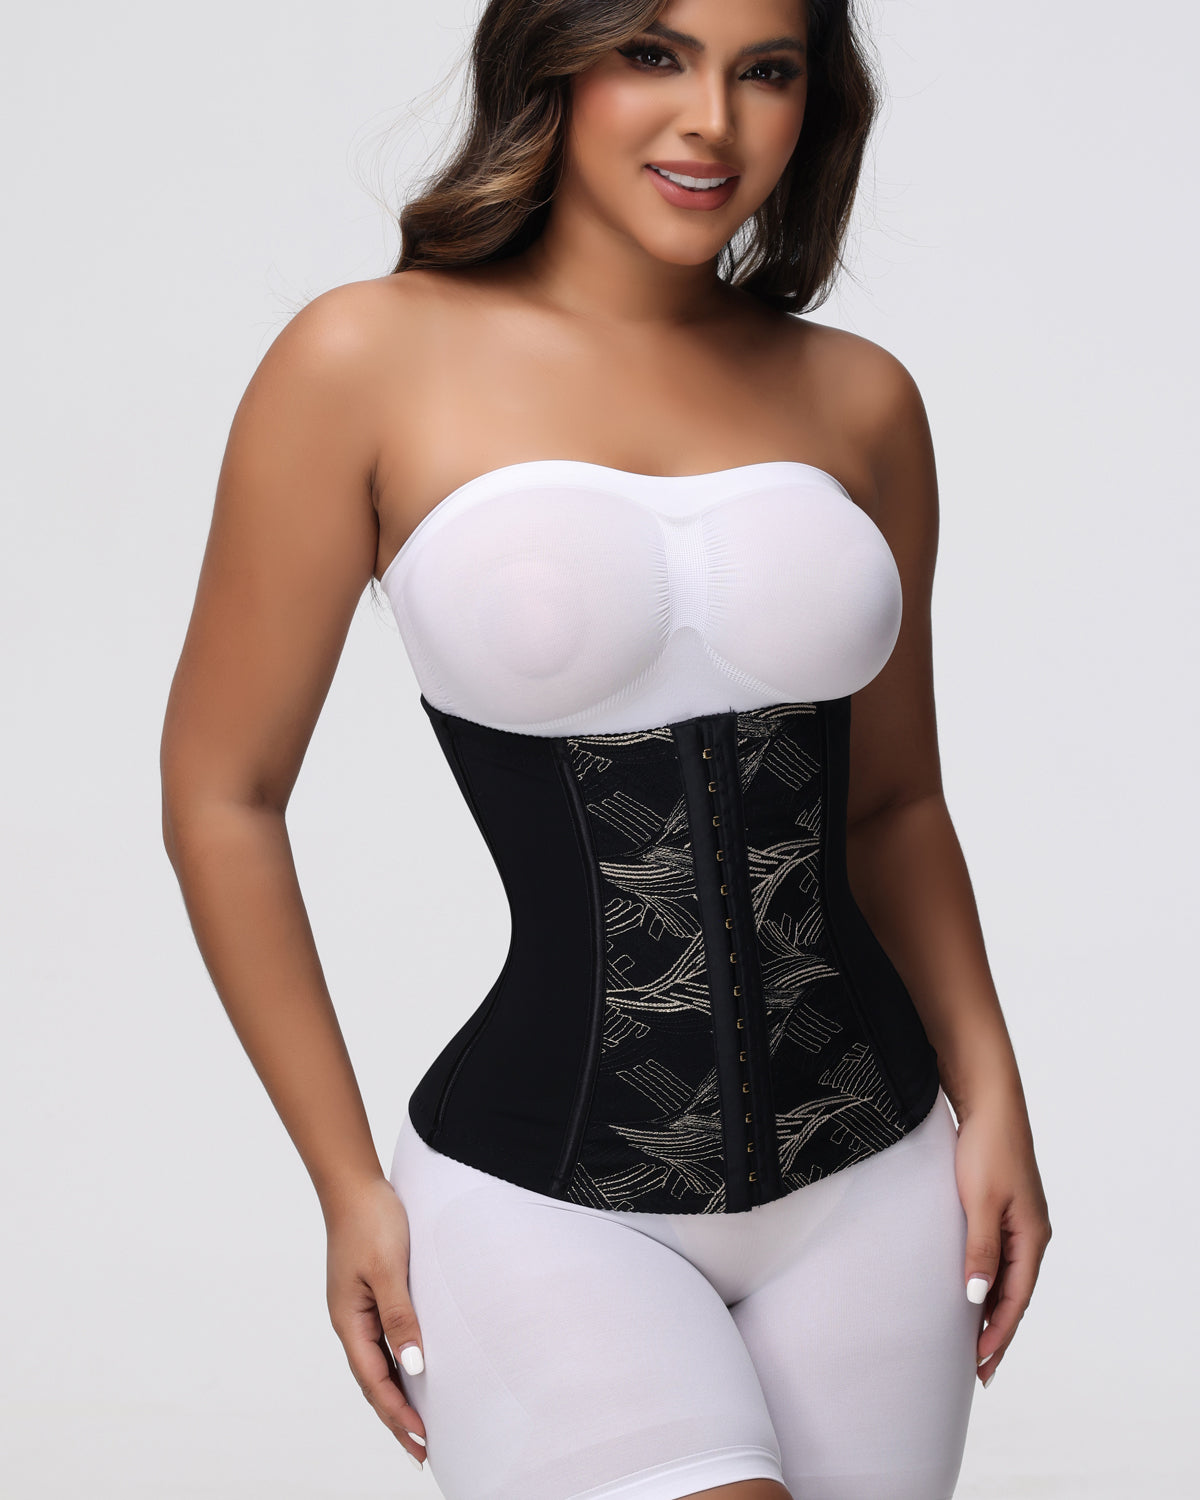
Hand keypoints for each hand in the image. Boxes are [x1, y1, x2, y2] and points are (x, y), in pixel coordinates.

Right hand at [324, 1178, 428, 1467]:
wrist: (355, 1184)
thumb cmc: (371, 1221)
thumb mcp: (389, 1270)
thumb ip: (400, 1317)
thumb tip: (414, 1366)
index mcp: (350, 1321)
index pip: (376, 1381)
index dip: (399, 1413)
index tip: (422, 1441)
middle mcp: (351, 1321)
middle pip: (374, 1381)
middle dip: (396, 1417)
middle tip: (423, 1450)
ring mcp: (358, 1309)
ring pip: (378, 1364)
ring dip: (397, 1394)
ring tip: (418, 1424)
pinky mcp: (369, 1294)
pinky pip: (383, 1342)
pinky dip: (397, 1364)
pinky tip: (412, 1371)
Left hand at [953, 1093, 1052, 1387]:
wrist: (989, 1102)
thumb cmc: (985, 1148)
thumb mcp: (979, 1202)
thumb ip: (979, 1250)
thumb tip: (975, 1298)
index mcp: (1032, 1236)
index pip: (1017, 1299)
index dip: (999, 1333)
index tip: (979, 1363)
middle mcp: (1031, 1232)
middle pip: (1017, 1293)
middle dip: (998, 1331)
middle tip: (978, 1368)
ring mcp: (1019, 1220)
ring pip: (1008, 1276)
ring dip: (992, 1307)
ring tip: (973, 1340)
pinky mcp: (1004, 1207)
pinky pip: (998, 1256)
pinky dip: (988, 1279)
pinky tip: (973, 1290)